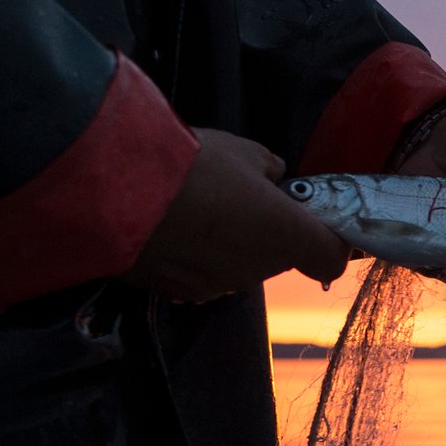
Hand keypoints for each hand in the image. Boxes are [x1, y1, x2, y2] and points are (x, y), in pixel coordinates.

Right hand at [126, 128, 349, 302]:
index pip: (330, 259)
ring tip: (190, 207)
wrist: (115, 191)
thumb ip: (267, 169)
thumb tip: (273, 176)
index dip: (327, 242)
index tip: (312, 221)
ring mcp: (216, 287)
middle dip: (261, 230)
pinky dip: (189, 256)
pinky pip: (197, 274)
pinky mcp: (177, 294)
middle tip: (232, 195)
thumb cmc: (191, 163)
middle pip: (275, 255)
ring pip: (234, 265)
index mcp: (286, 236)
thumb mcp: (241, 151)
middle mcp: (258, 270)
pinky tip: (166, 227)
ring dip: (223, 244)